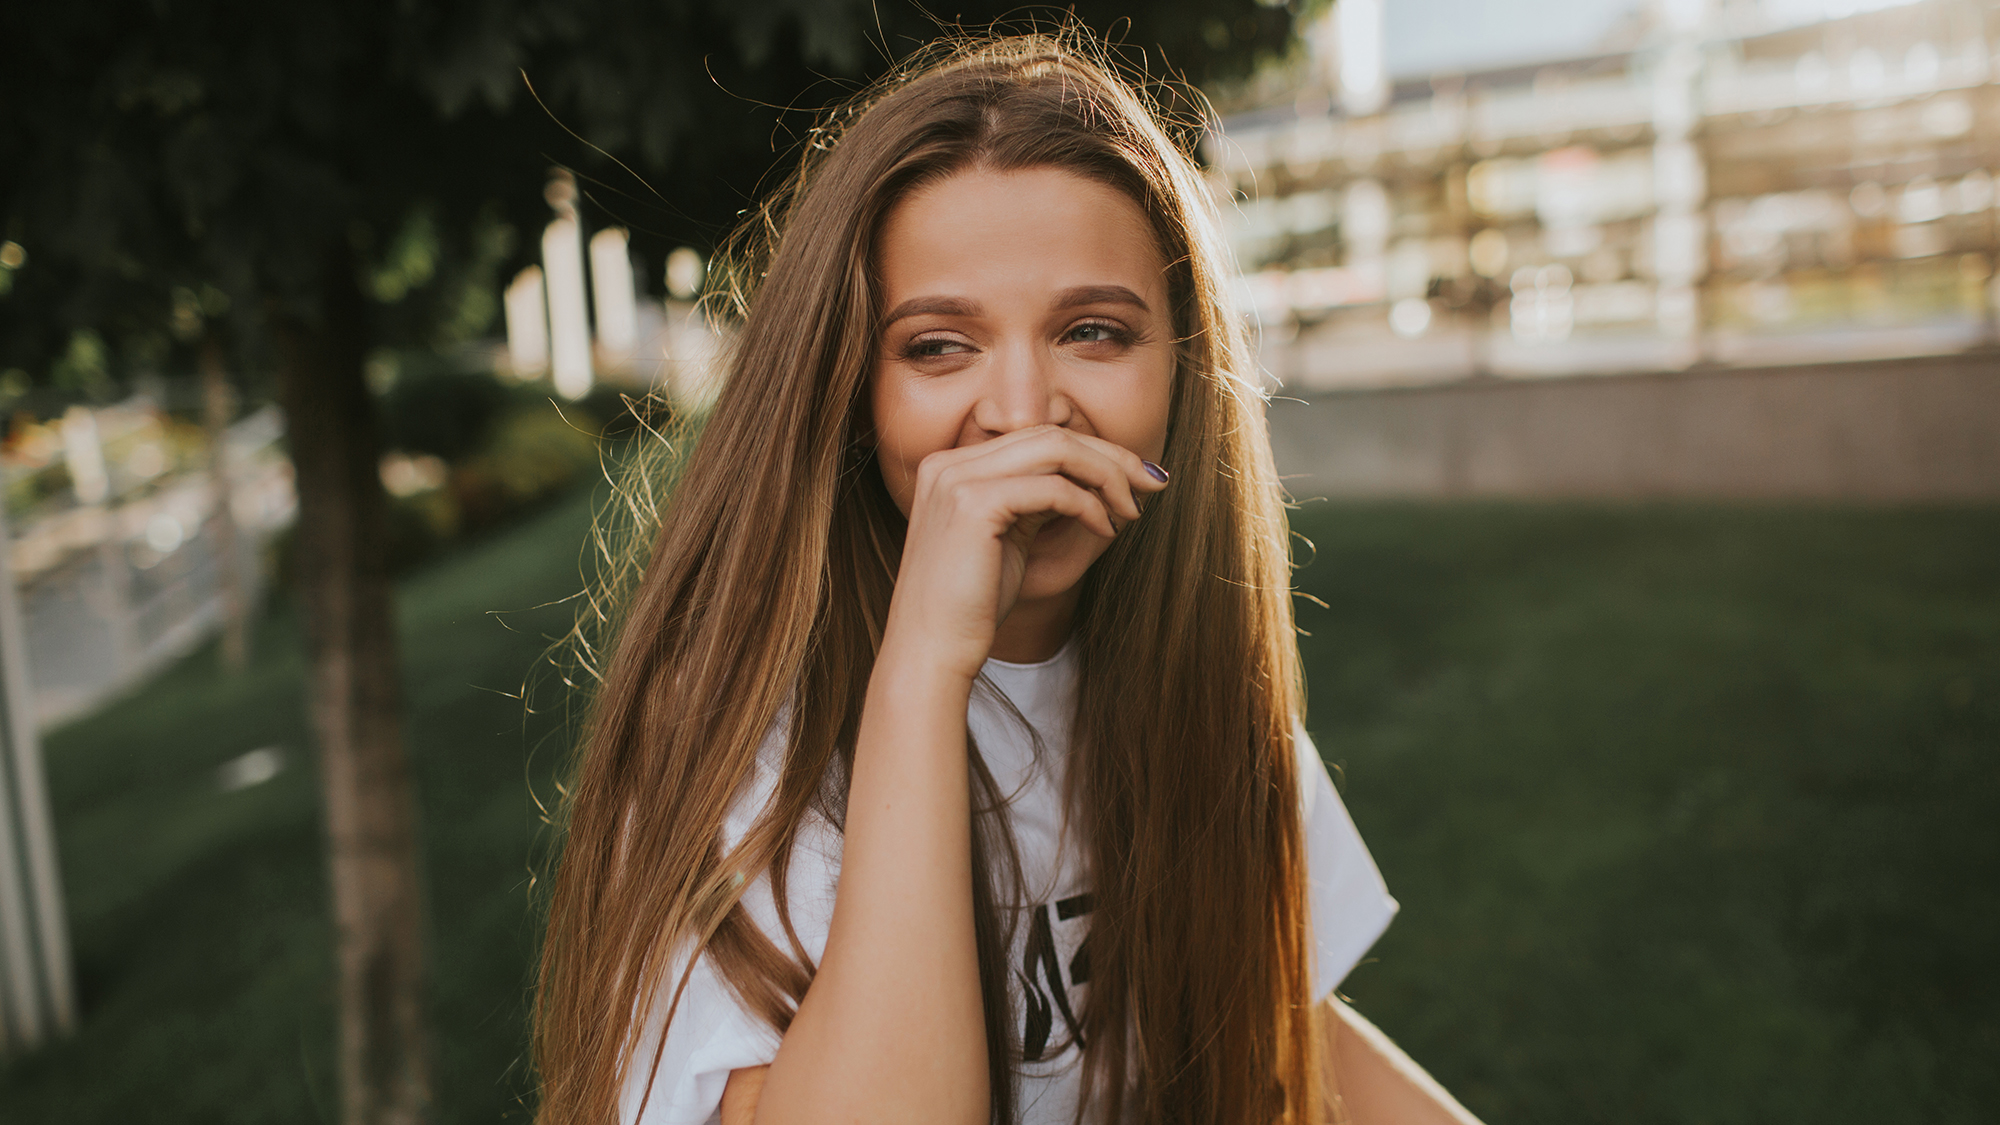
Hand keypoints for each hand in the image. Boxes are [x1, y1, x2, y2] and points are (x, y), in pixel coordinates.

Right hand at [880, 424, 1167, 679]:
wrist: (931, 651)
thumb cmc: (971, 607)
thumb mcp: (1007, 538)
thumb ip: (1034, 500)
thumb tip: (1090, 479)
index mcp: (950, 466)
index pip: (1034, 437)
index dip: (1092, 451)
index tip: (1135, 478)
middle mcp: (948, 463)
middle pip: (1049, 434)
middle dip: (1110, 456)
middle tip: (1153, 483)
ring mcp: (956, 479)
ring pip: (1056, 449)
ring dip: (1106, 476)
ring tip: (1131, 510)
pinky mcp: (973, 504)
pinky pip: (1054, 488)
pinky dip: (1090, 506)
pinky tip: (1105, 530)